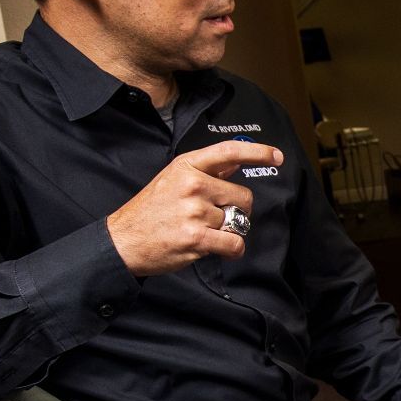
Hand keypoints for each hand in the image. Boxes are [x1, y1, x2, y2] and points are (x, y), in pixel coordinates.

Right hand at [106, 140, 283, 276]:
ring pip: (238, 221)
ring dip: (229, 231)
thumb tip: (237, 161)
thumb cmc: (151, 209)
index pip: (230, 152)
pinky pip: (234, 243)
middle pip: (243, 196)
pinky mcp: (196, 237)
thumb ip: (208, 170)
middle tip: (216, 216)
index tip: (277, 156)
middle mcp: (193, 184)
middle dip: (238, 209)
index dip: (258, 153)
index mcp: (187, 165)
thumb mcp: (174, 178)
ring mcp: (194, 211)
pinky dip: (232, 249)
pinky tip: (217, 247)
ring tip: (204, 231)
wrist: (123, 240)